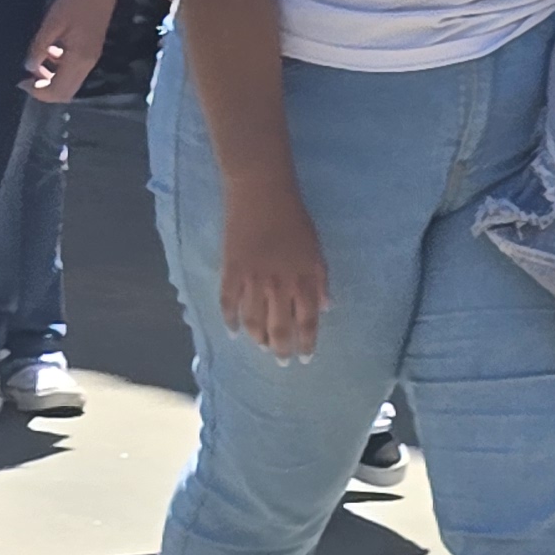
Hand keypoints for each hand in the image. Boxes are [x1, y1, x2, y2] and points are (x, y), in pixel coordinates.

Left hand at [22, 0, 118, 102]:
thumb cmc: (75, 3)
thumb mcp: (51, 24)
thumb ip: (39, 48)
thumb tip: (29, 67)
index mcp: (78, 60)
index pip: (57, 91)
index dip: (38, 92)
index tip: (22, 83)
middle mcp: (87, 64)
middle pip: (66, 92)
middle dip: (45, 90)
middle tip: (27, 78)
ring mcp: (91, 58)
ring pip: (70, 82)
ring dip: (52, 78)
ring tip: (36, 63)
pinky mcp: (91, 50)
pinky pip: (74, 70)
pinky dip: (60, 68)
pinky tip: (50, 52)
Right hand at [217, 179, 329, 357]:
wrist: (261, 192)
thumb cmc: (294, 218)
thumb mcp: (316, 249)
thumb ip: (320, 279)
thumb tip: (326, 307)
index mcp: (304, 279)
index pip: (307, 321)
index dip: (306, 343)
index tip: (305, 358)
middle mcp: (279, 285)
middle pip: (279, 328)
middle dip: (281, 349)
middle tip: (281, 361)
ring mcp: (253, 279)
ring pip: (253, 321)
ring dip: (258, 339)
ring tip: (261, 347)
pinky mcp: (231, 270)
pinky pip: (228, 303)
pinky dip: (230, 320)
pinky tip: (233, 331)